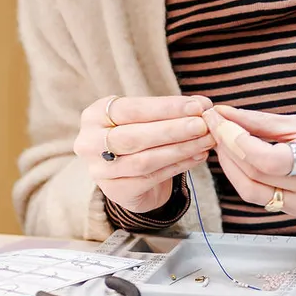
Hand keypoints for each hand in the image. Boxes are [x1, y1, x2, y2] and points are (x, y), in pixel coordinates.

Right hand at [75, 95, 214, 213]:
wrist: (126, 173)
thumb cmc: (137, 134)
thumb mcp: (145, 118)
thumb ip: (170, 110)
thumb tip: (202, 104)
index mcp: (94, 116)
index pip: (131, 109)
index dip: (166, 107)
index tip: (197, 106)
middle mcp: (89, 143)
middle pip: (135, 136)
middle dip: (174, 129)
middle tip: (203, 125)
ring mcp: (99, 171)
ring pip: (145, 160)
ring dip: (181, 149)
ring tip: (206, 141)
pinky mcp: (115, 192)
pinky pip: (152, 178)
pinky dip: (179, 166)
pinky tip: (198, 156)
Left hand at [205, 106, 295, 216]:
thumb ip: (260, 121)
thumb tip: (225, 114)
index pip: (270, 160)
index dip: (238, 141)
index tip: (221, 121)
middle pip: (256, 175)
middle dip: (228, 148)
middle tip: (214, 126)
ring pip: (252, 193)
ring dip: (229, 167)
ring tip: (222, 142)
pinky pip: (261, 199)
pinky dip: (244, 178)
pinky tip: (238, 160)